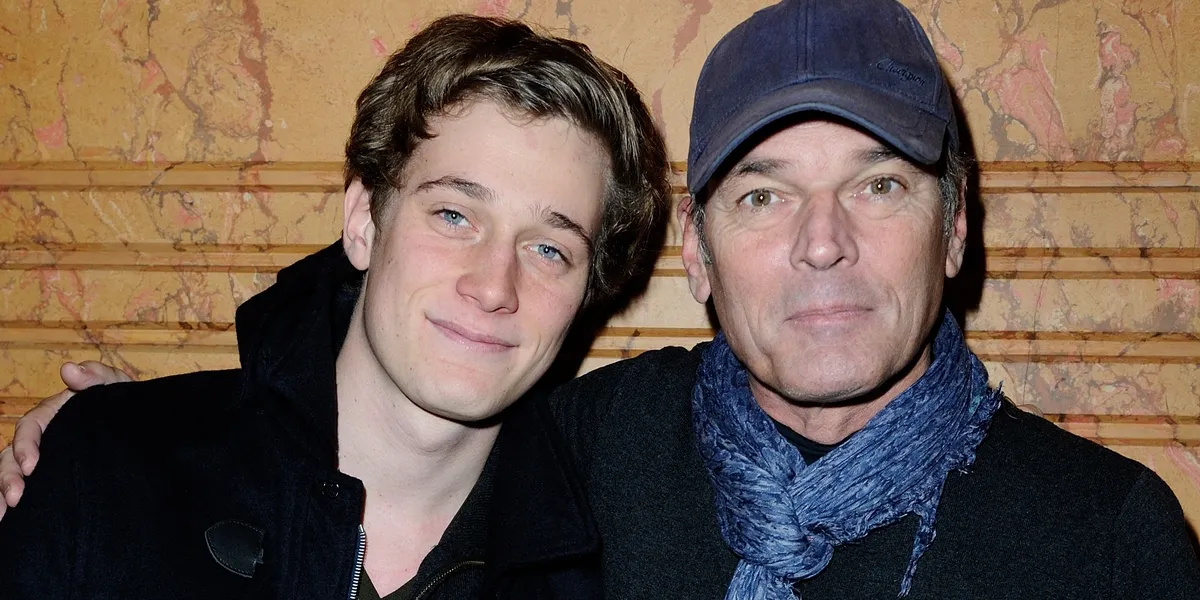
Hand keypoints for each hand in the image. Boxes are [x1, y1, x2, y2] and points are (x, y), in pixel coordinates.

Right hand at [0, 361, 131, 518]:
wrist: (150, 436)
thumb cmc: (127, 408)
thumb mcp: (118, 388)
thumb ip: (97, 376)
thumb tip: (68, 369)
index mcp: (54, 414)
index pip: (29, 427)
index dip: (25, 445)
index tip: (32, 466)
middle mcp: (44, 439)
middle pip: (11, 457)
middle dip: (7, 477)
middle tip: (15, 499)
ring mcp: (48, 461)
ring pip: (11, 475)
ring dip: (1, 494)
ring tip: (3, 517)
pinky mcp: (53, 481)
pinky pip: (28, 493)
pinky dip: (12, 506)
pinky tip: (9, 524)